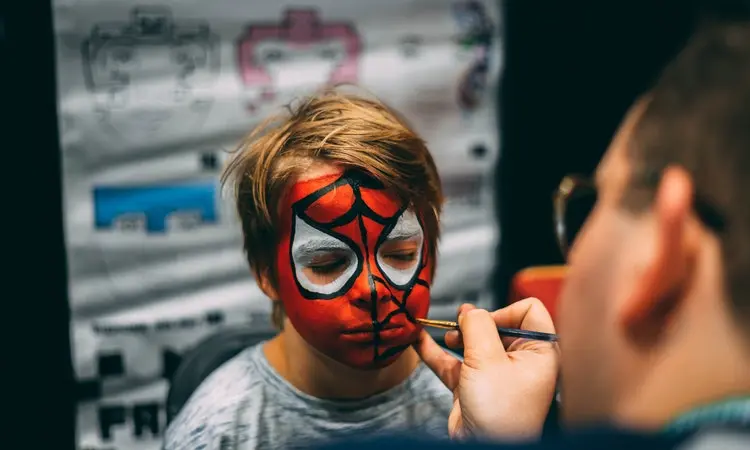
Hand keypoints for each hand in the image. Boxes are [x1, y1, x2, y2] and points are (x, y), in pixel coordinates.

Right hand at [414, 298, 558, 440]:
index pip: (529, 311)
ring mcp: (496, 373)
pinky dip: (437, 352)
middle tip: (460, 325)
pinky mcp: (473, 386)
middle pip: (497, 324)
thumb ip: (478, 326)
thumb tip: (470, 311)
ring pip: (473, 342)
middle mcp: (521, 360)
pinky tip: (419, 340)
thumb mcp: (488, 360)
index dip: (504, 311)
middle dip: (474, 323)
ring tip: (446, 336)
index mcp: (539, 352)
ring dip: (455, 335)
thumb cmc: (500, 414)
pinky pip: (454, 362)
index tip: (484, 323)